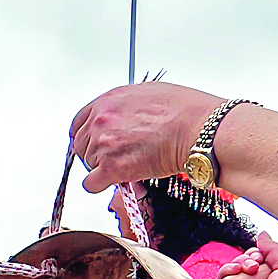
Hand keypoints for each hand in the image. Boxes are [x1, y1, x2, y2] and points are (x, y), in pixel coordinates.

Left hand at [69, 81, 221, 193]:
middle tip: (114, 157)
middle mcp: (101, 120)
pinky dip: (100, 185)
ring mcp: (104, 144)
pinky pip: (91, 184)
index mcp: (108, 101)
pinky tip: (116, 181)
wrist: (198, 130)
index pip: (79, 121)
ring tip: (127, 165)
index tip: (90, 142)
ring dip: (102, 168)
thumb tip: (125, 116)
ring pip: (88, 164)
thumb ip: (127, 106)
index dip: (85, 134)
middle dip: (95, 153)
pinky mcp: (113, 167)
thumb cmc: (185, 111)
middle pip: (81, 144)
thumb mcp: (149, 93)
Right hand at [216, 233, 277, 278]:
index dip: (259, 252)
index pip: (258, 254)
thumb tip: (262, 235)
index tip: (263, 259)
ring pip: (233, 265)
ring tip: (250, 274)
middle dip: (250, 258)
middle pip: (244, 257)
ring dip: (241, 266)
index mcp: (270, 274)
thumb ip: (275, 248)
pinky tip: (237, 273)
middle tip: (256, 267)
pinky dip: (228, 272)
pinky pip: (222, 276)